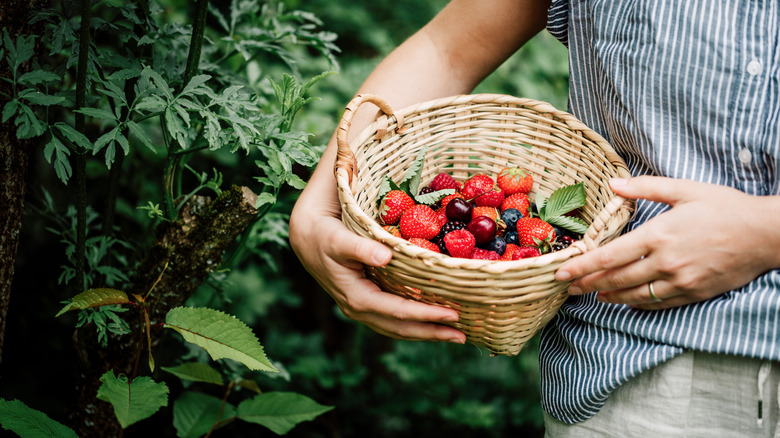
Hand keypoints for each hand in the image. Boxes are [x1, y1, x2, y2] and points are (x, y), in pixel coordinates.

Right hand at [289, 168, 465, 342]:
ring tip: (454, 334)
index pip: (397, 312)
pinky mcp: (367, 302)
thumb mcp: (340, 239)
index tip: (452, 314)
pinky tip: (432, 321)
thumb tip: (385, 256)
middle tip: (463, 335)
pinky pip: (394, 319)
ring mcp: (362, 309)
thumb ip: (362, 247)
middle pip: (400, 328)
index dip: (425, 315)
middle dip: (432, 332)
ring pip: (398, 328)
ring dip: (426, 333)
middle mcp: (359, 309)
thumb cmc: (325, 235)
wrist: (307, 237)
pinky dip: (415, 324)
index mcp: (356, 297)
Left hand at [555, 176, 779, 309]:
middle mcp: (665, 261)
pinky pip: (658, 303)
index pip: (610, 255)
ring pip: (634, 294)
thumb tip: (612, 183)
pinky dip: (636, 304)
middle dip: (587, 284)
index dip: (582, 266)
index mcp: (658, 234)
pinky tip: (624, 301)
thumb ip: (645, 188)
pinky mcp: (693, 292)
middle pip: (616, 279)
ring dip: (608, 296)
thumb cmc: (724, 207)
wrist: (765, 234)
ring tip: (591, 295)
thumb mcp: (684, 190)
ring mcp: (679, 280)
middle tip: (566, 287)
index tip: (562, 272)